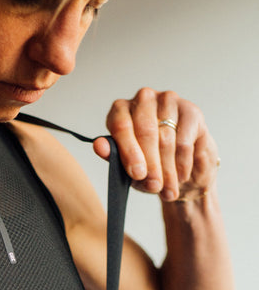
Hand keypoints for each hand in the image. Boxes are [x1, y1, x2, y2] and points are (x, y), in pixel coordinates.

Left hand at [92, 87, 219, 201]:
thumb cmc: (148, 164)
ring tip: (168, 189)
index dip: (129, 152)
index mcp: (120, 110)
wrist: (181, 169)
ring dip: (168, 168)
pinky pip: (185, 140)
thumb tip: (99, 146)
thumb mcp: (127, 166)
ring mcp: (168, 101)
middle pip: (145, 131)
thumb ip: (113, 156)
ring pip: (166, 137)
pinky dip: (182, 162)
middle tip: (154, 186)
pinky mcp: (191, 111)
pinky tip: (181, 176)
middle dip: (150, 163)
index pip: (121, 126)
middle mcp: (143, 99)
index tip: (137, 174)